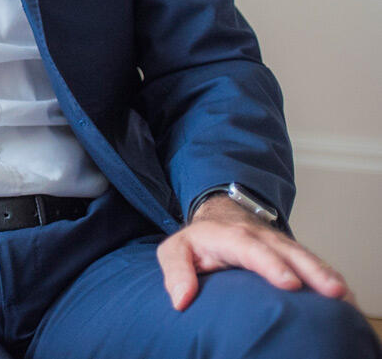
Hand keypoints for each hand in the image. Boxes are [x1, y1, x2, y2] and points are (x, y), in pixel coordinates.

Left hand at [156, 195, 353, 309]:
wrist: (219, 219)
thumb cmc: (197, 242)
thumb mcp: (174, 251)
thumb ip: (175, 272)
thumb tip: (181, 300)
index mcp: (230, 236)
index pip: (251, 248)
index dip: (271, 265)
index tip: (290, 284)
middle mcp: (259, 237)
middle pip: (288, 252)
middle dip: (312, 271)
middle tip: (332, 291)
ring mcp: (279, 244)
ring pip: (305, 257)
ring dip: (326, 275)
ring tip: (344, 296)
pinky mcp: (291, 254)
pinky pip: (313, 264)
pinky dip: (330, 277)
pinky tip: (344, 296)